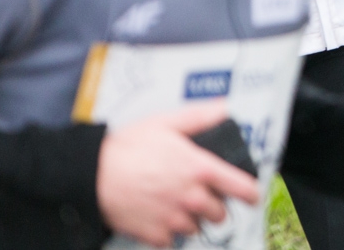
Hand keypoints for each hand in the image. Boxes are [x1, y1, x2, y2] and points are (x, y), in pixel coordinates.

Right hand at [97, 100, 259, 247]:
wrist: (91, 174)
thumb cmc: (126, 147)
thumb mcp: (166, 122)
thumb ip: (200, 117)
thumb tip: (224, 108)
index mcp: (199, 169)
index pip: (240, 187)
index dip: (251, 193)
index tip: (252, 196)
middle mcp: (191, 196)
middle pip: (219, 213)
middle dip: (215, 206)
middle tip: (203, 197)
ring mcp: (172, 217)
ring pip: (196, 228)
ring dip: (192, 220)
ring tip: (177, 206)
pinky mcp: (153, 233)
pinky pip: (170, 240)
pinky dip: (167, 233)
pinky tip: (159, 217)